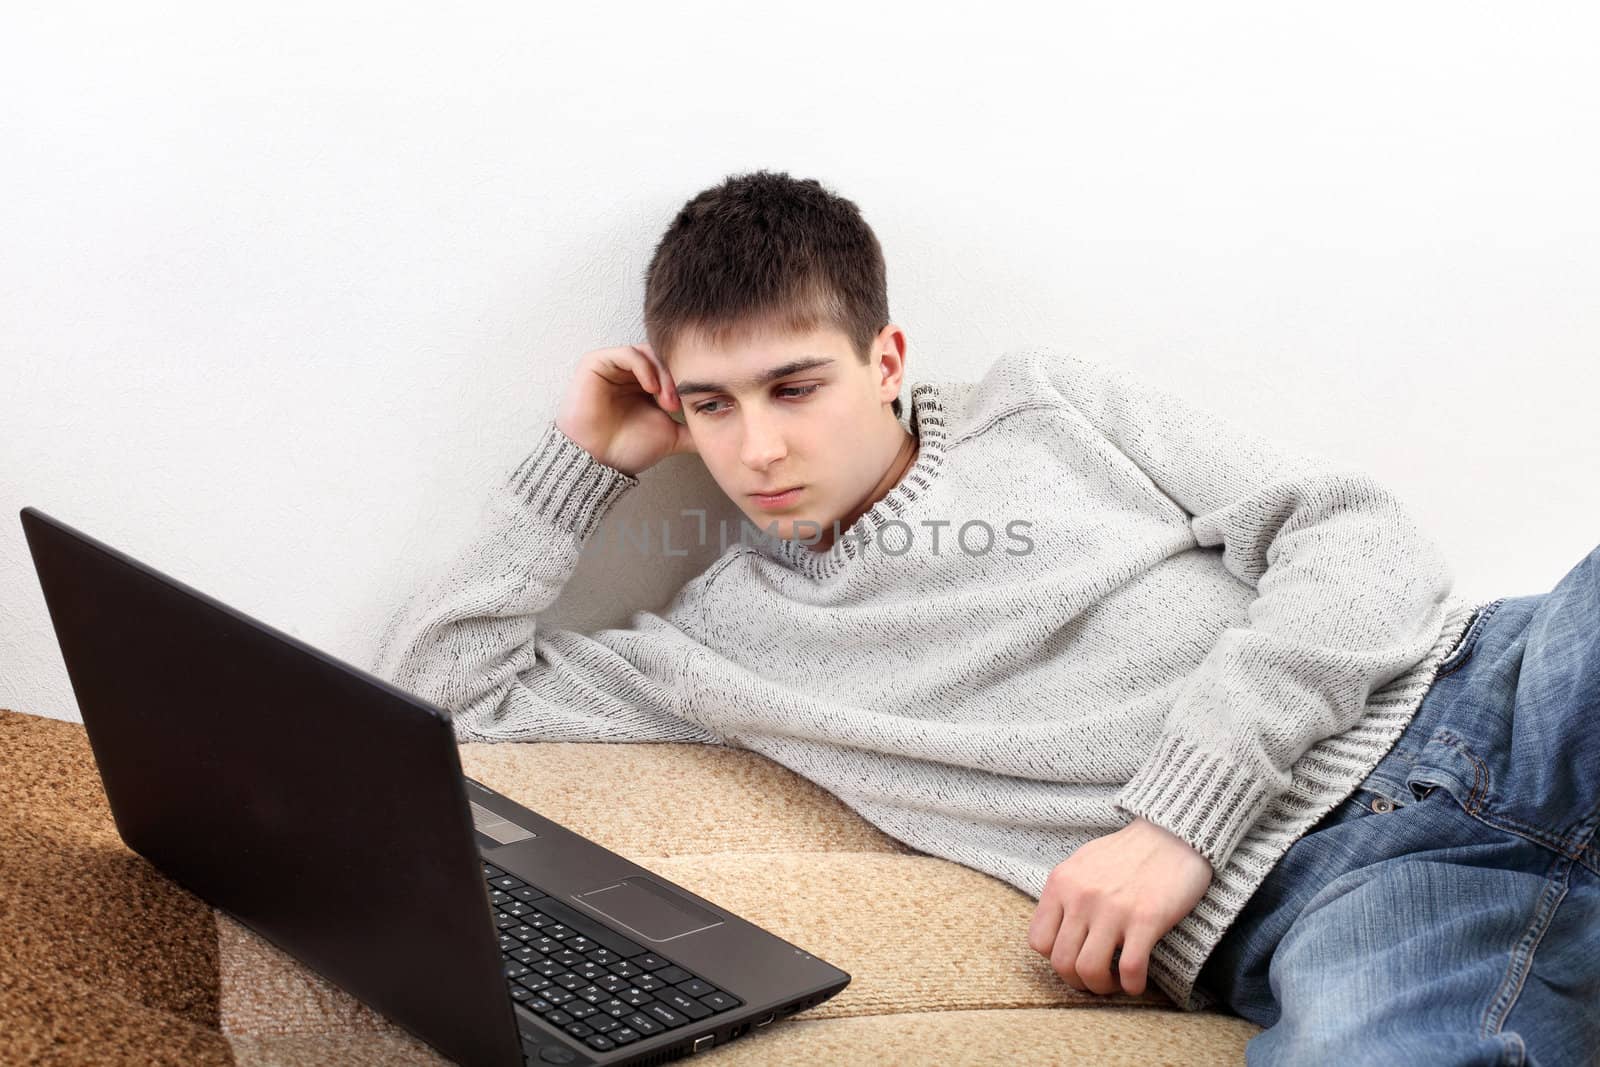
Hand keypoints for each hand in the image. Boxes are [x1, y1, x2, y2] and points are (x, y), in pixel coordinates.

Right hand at [554, 343, 695, 476]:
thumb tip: (724, 432)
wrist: (597, 461)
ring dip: (663, 375)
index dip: (685, 381)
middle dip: (676, 378)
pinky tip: (652, 389)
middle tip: (678, 405)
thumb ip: (693, 430)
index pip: (672, 367)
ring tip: (667, 401)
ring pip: (648, 353)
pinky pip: (627, 353)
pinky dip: (645, 368)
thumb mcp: (671, 436)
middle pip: (663, 357)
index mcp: (646, 384)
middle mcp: (630, 372)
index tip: (693, 404)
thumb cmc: (627, 449)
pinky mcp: (596, 362)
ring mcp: (613, 366)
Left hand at [1027, 816, 1212, 996]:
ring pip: (1090, 971)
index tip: (1075, 959)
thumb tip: (1056, 926)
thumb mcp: (1083, 862)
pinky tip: (1137, 981)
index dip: (1055, 959)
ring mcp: (1112, 909)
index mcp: (1061, 883)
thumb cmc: (1129, 851)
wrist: (1173, 833)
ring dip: (1102, 987)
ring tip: (1115, 982)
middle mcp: (1081, 897)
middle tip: (1096, 979)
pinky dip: (1132, 985)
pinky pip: (1130, 969)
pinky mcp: (1146, 919)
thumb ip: (1066, 893)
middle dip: (1078, 981)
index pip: (1038, 940)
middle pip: (1062, 963)